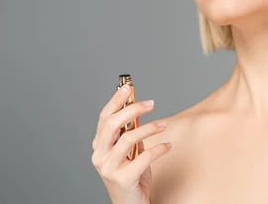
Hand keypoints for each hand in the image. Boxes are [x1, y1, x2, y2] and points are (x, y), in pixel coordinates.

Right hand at [91, 85, 170, 203]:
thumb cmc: (131, 176)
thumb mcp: (131, 150)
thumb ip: (131, 131)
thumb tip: (137, 108)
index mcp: (100, 146)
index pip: (104, 118)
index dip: (116, 101)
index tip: (127, 87)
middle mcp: (100, 156)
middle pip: (112, 124)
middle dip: (132, 110)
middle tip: (151, 103)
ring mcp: (109, 168)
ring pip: (128, 139)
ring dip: (149, 128)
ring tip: (163, 124)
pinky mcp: (122, 179)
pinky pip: (143, 158)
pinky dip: (158, 149)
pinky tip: (168, 146)